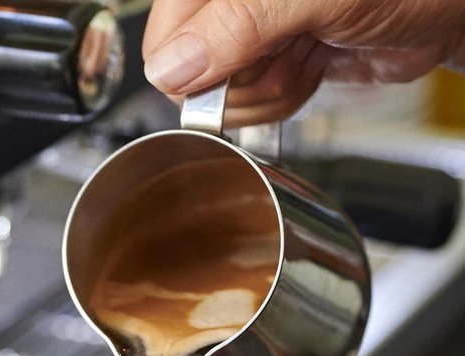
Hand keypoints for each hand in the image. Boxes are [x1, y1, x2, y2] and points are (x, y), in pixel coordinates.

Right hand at [143, 0, 464, 126]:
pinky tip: (312, 63)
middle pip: (190, 72)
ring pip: (220, 94)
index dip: (192, 66)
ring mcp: (251, 30)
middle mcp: (231, 2)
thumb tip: (172, 67)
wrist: (454, 4)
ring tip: (308, 51)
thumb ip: (240, 23)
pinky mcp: (274, 56)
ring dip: (269, 89)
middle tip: (289, 50)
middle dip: (241, 80)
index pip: (164, 33)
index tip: (236, 67)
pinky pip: (252, 100)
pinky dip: (285, 93)